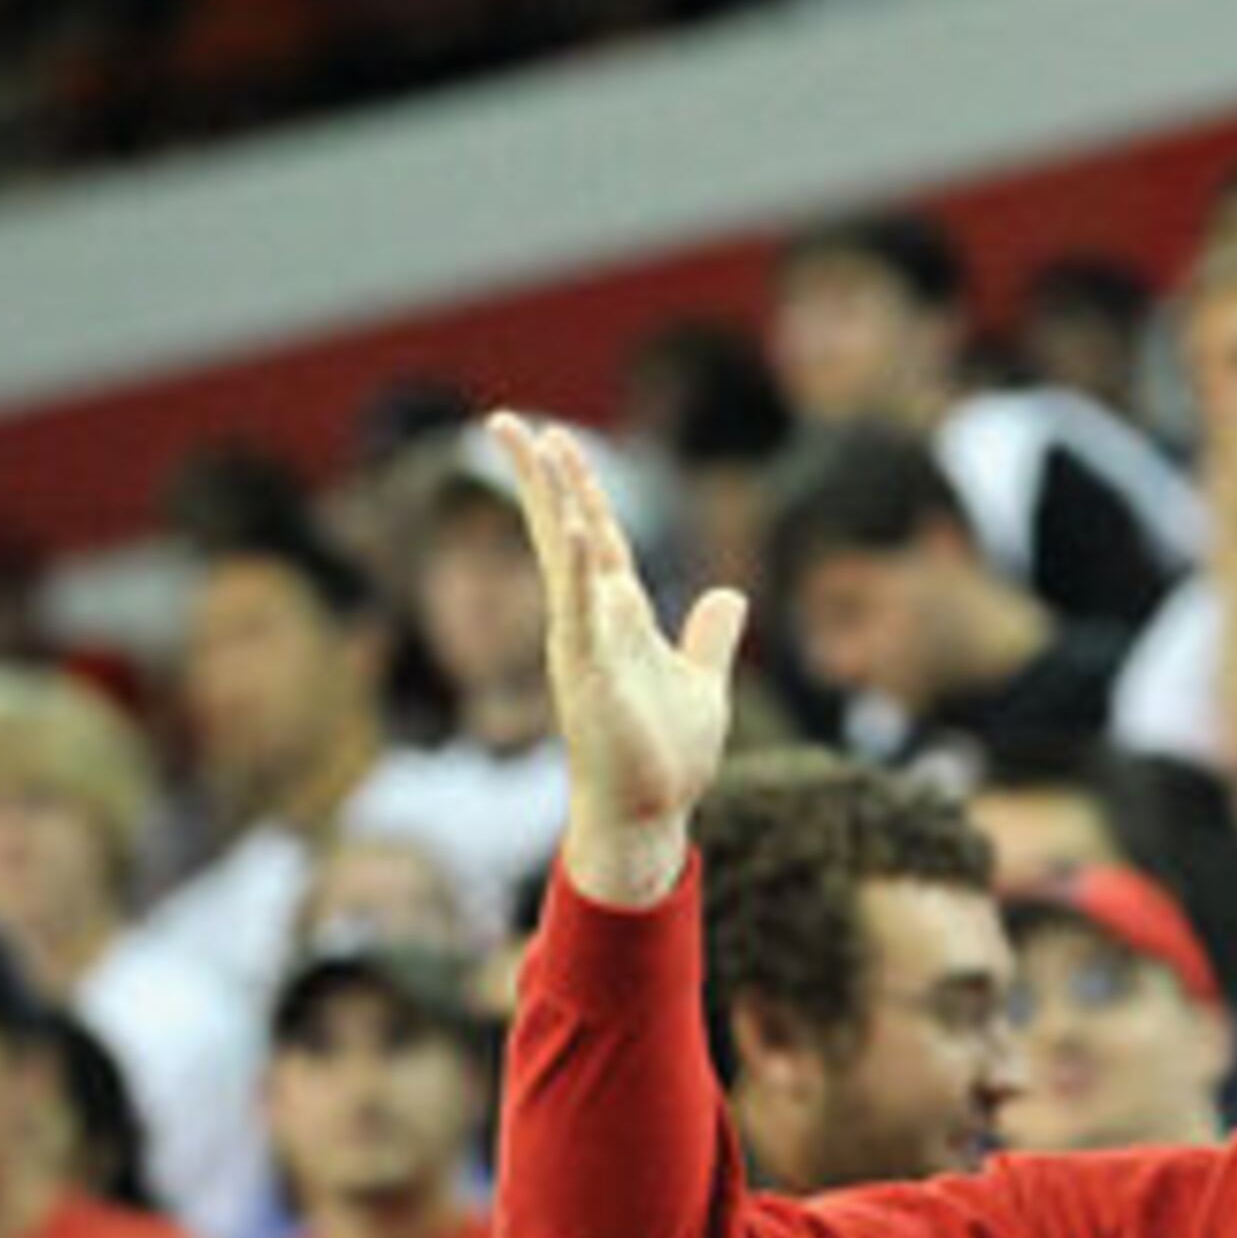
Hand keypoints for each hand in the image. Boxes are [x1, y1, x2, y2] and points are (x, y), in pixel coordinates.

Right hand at [493, 413, 745, 907]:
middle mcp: (592, 622)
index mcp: (619, 617)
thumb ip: (710, 636)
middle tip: (506, 422)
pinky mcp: (590, 673)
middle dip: (541, 478)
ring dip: (551, 502)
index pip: (593, 537)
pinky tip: (568, 526)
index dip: (577, 489)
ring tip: (534, 446)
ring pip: (564, 559)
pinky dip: (575, 569)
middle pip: (562, 532)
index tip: (556, 439)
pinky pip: (581, 610)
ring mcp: (585, 644)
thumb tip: (730, 596)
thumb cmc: (666, 757)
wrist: (650, 815)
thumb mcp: (703, 683)